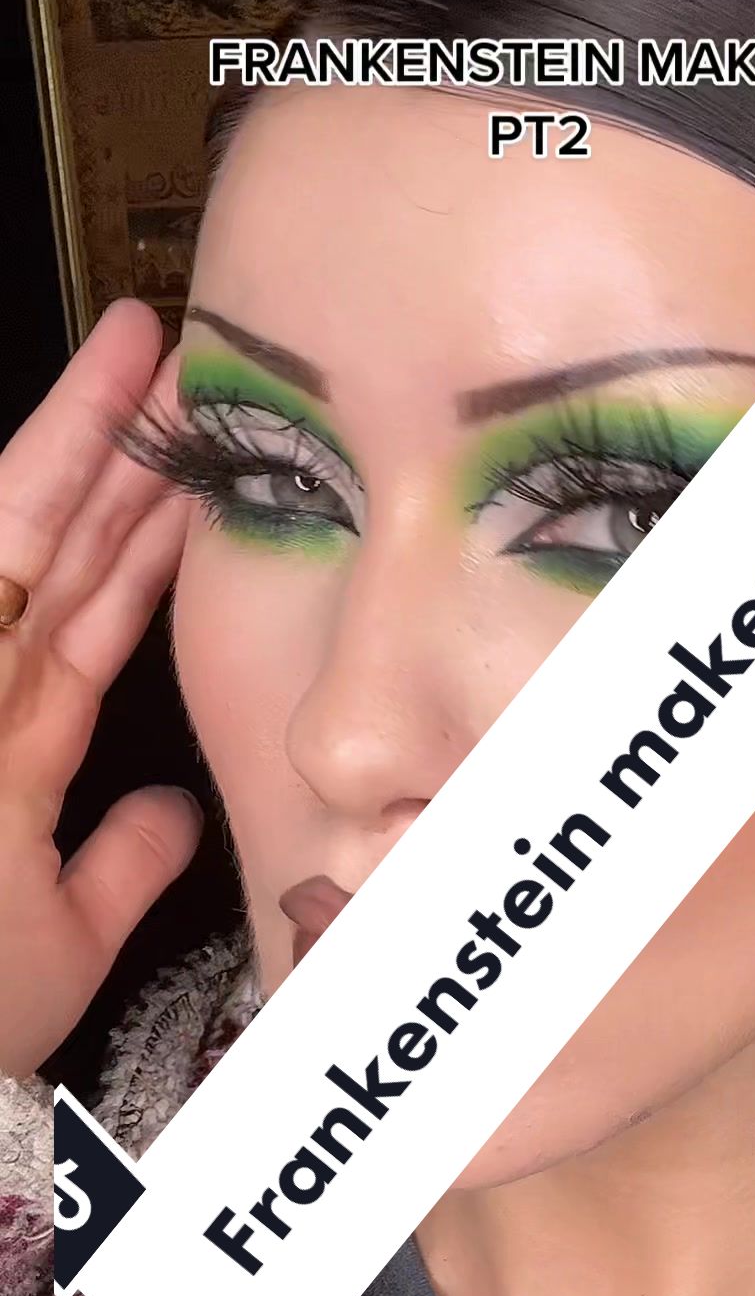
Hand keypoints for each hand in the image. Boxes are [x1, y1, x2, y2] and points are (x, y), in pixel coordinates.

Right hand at [0, 299, 201, 1076]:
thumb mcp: (65, 937)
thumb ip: (119, 863)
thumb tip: (173, 813)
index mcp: (15, 747)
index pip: (92, 614)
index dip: (143, 537)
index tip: (196, 467)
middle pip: (56, 551)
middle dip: (116, 455)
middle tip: (173, 361)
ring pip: (12, 538)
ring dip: (75, 446)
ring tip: (134, 358)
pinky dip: (20, 499)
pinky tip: (69, 421)